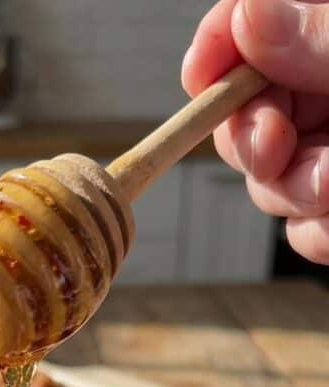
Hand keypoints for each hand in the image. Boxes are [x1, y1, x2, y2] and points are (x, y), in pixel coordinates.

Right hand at [183, 0, 328, 263]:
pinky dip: (314, 235)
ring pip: (269, 180)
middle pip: (246, 113)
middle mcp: (323, 95)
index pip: (253, 25)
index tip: (201, 75)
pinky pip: (301, 228)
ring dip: (291, 192)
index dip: (220, 46)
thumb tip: (249, 15)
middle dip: (251, 138)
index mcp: (326, 39)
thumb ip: (321, 38)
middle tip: (274, 150)